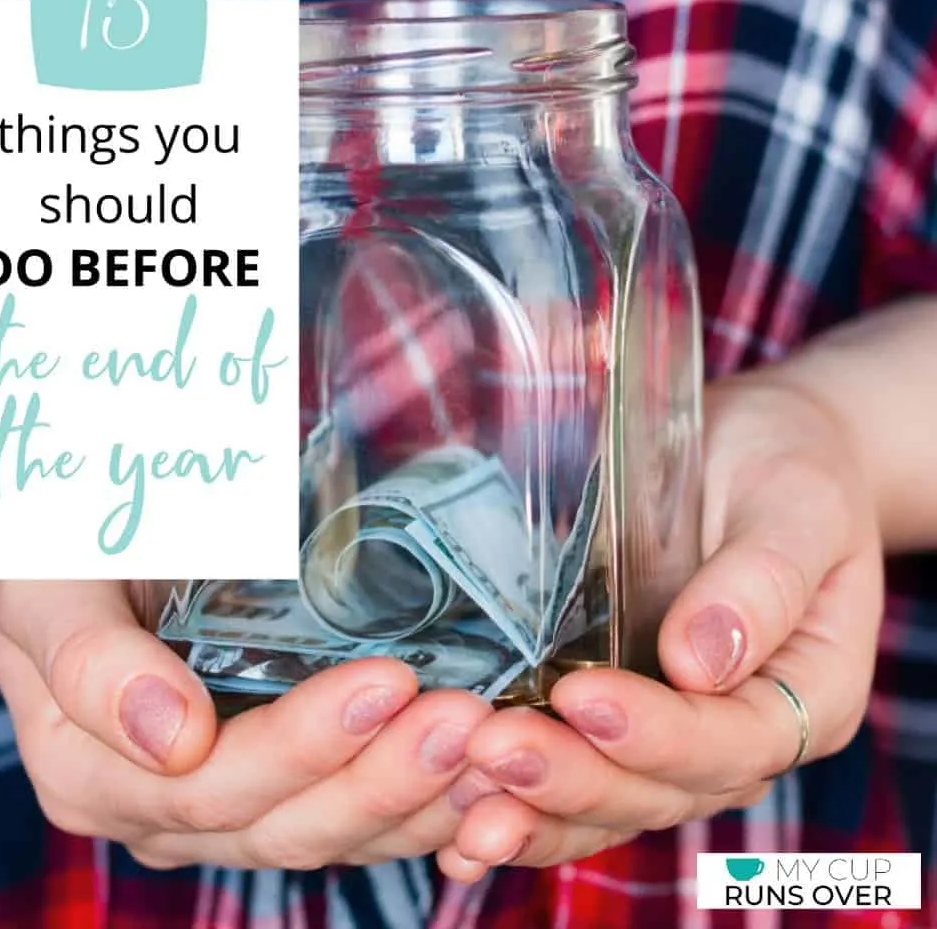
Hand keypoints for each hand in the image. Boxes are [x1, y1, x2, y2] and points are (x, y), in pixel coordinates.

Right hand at [0, 580, 490, 868]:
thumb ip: (89, 662)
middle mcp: (165, 811)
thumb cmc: (58, 560)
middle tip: (465, 717)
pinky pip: (357, 813)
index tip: (385, 681)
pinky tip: (484, 772)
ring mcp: (230, 806)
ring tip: (497, 745)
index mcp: (97, 776)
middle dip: (383, 774)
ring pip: (335, 832)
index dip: (303, 746)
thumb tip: (169, 737)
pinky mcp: (283, 783)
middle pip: (287, 822)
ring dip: (422, 796)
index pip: (213, 785)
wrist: (77, 556)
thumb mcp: (49, 592)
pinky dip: (425, 800)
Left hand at [436, 376, 883, 879]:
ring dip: (536, 808)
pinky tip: (461, 817)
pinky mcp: (619, 720)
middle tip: (494, 748)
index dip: (660, 735)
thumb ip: (762, 581)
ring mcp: (676, 735)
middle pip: (662, 788)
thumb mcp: (793, 506)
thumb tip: (696, 663)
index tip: (583, 696)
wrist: (753, 452)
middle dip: (575, 776)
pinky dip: (524, 803)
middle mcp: (742, 735)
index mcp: (807, 695)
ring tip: (465, 800)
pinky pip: (578, 777)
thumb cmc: (786, 468)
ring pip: (611, 802)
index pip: (736, 743)